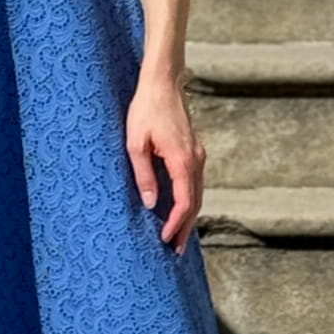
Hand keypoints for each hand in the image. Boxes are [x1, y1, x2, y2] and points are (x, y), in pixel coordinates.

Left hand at [125, 71, 204, 254]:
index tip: (165, 240)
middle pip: (195, 203)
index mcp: (182, 160)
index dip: (176, 224)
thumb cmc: (145, 109)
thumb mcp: (135, 143)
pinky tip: (180, 209)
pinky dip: (189, 200)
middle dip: (186, 228)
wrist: (162, 82)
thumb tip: (149, 203)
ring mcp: (197, 155)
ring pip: (197, 193)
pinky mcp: (194, 150)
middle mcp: (195, 160)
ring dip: (189, 216)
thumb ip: (143, 175)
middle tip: (175, 251)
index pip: (184, 202)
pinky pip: (195, 182)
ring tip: (178, 236)